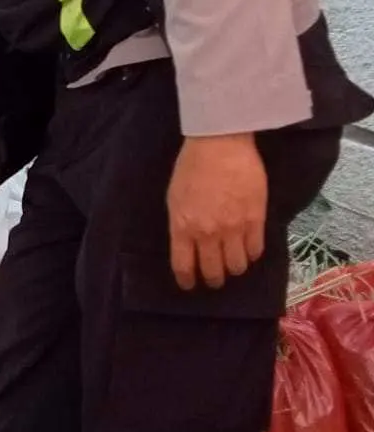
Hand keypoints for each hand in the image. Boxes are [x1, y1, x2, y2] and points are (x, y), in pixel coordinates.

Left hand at [167, 133, 267, 289]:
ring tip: (234, 265)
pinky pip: (256, 250)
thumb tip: (187, 244)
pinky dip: (252, 255)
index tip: (189, 286)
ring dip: (235, 269)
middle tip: (215, 279)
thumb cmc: (191, 167)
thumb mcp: (174, 198)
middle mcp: (207, 233)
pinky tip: (249, 251)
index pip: (183, 266)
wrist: (220, 145)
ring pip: (237, 266)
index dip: (187, 280)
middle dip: (213, 279)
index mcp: (182, 227)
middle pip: (213, 271)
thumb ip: (180, 224)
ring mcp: (233, 228)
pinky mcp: (256, 220)